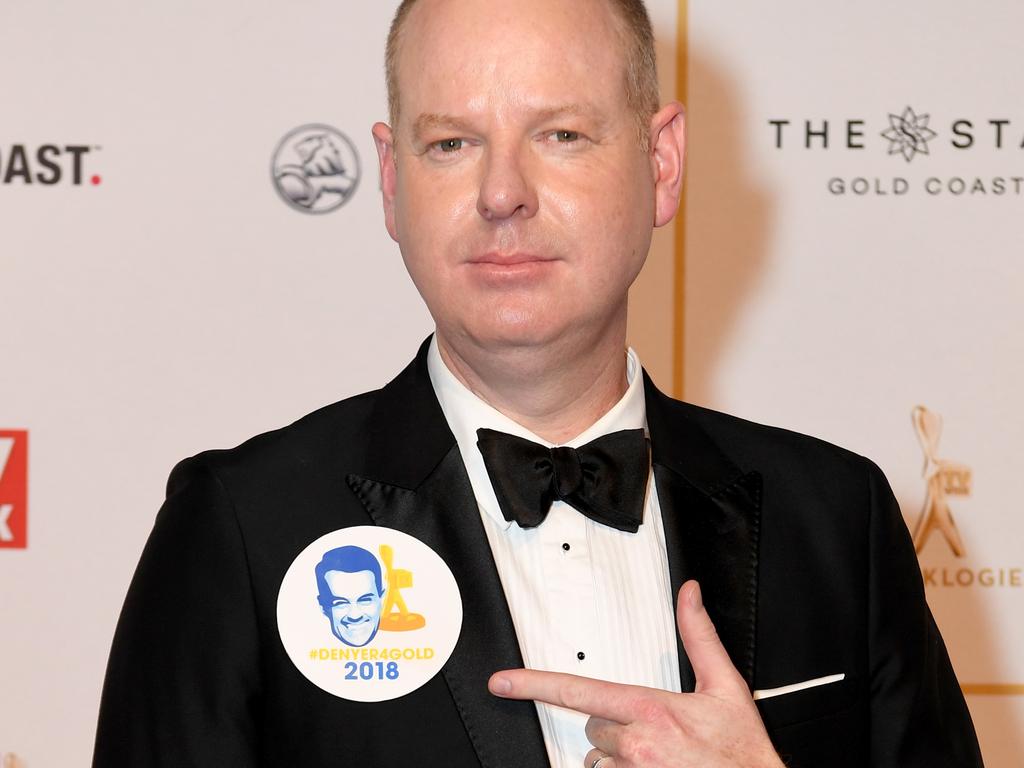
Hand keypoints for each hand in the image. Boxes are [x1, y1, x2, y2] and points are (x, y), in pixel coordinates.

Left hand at [487, 580, 782, 767]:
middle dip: (615, 726)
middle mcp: (635, 747)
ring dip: (618, 759)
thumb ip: (699, 636)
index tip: (502, 682)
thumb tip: (689, 594)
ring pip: (597, 761)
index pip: (577, 692)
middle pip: (594, 726)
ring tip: (658, 759)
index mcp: (651, 711)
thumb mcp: (725, 686)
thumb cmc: (742, 751)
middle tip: (656, 733)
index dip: (532, 684)